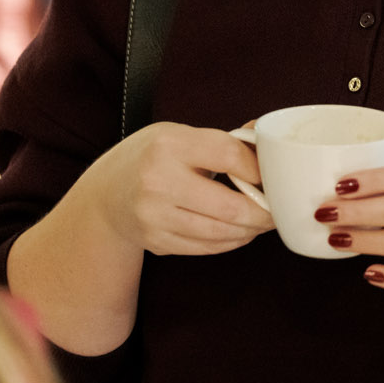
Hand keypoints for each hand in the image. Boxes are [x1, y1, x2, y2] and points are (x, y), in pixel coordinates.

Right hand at [75, 121, 272, 255]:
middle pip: (230, 206)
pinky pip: (206, 247)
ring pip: (221, 233)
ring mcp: (154, 216)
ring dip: (250, 230)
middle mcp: (158, 181)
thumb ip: (223, 140)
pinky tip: (240, 232)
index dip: (259, 169)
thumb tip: (266, 140)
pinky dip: (230, 242)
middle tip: (277, 210)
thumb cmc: (151, 158)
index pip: (230, 156)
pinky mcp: (156, 241)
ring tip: (262, 221)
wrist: (106, 193)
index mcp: (169, 145)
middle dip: (263, 212)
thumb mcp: (179, 135)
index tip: (272, 176)